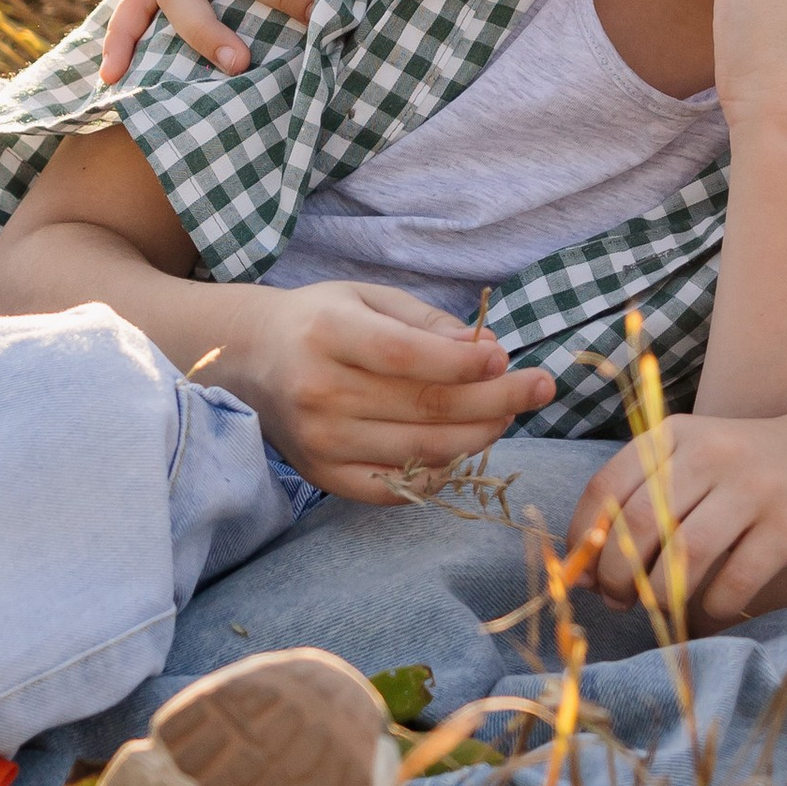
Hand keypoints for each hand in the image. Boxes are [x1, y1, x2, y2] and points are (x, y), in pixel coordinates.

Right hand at [201, 277, 556, 498]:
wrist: (247, 359)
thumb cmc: (318, 320)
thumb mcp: (367, 298)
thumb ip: (426, 321)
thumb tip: (486, 349)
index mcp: (328, 335)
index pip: (411, 358)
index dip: (466, 362)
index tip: (507, 357)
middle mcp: (320, 392)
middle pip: (428, 408)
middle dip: (498, 400)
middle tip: (539, 388)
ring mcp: (321, 442)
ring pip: (424, 450)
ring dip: (481, 436)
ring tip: (508, 414)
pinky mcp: (323, 477)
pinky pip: (399, 487)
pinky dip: (442, 472)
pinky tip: (465, 449)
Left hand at [565, 405, 786, 626]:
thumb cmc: (743, 472)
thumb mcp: (689, 464)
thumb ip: (635, 504)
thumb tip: (582, 573)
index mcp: (674, 435)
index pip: (606, 488)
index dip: (585, 540)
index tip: (583, 575)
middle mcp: (711, 454)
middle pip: (639, 525)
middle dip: (617, 576)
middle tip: (618, 600)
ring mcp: (753, 489)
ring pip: (684, 557)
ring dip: (659, 595)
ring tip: (657, 607)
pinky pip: (734, 581)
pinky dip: (712, 605)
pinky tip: (711, 606)